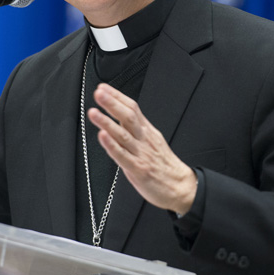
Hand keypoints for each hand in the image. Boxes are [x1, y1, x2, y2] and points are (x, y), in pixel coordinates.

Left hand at [88, 83, 196, 214]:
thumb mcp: (153, 139)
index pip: (133, 108)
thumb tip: (118, 115)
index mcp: (147, 130)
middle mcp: (144, 139)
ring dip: (107, 122)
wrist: (180, 186)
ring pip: (123, 135)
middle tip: (99, 93)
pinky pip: (123, 156)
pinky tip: (102, 136)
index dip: (117, 96)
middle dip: (112, 103)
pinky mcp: (138, 169)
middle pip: (128, 116)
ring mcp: (141, 153)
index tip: (103, 88)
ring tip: (94, 112)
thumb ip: (136, 128)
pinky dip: (112, 145)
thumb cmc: (163, 164)